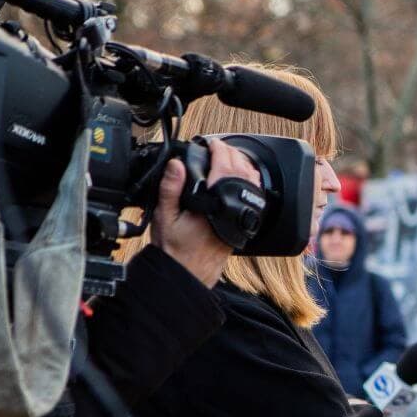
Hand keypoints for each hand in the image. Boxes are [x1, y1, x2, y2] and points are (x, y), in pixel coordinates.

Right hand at [151, 140, 259, 287]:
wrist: (188, 273)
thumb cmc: (176, 249)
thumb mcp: (165, 216)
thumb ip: (170, 189)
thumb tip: (176, 165)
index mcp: (214, 203)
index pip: (223, 167)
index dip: (218, 150)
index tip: (211, 143)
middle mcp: (232, 208)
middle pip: (240, 171)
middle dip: (230, 154)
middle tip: (218, 147)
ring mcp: (241, 216)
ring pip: (250, 183)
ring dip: (241, 166)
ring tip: (228, 157)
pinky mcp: (243, 222)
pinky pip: (251, 196)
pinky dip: (247, 181)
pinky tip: (239, 177)